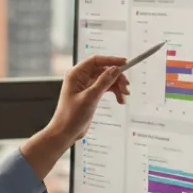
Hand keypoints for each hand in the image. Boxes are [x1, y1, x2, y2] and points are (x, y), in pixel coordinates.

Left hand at [20, 54, 129, 180]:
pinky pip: (105, 88)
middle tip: (126, 86)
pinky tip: (120, 100)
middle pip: (103, 70)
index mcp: (76, 74)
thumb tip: (115, 69)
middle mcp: (81, 78)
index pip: (96, 60)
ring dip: (117, 86)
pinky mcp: (91, 95)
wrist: (65, 133)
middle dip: (116, 77)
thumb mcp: (90, 97)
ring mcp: (86, 86)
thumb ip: (104, 82)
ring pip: (106, 79)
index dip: (111, 60)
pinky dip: (114, 92)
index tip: (125, 63)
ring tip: (124, 95)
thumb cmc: (71, 116)